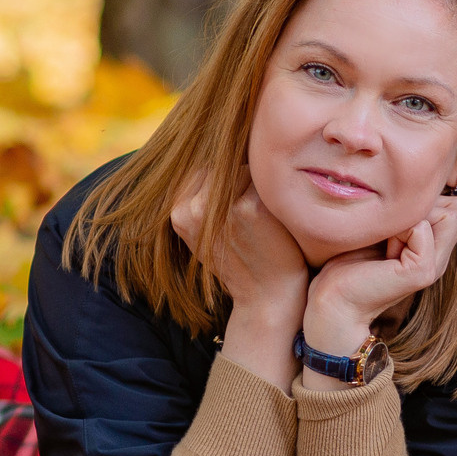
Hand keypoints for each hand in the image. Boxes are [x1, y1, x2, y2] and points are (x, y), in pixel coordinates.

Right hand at [172, 177, 309, 325]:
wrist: (267, 297)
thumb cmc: (242, 262)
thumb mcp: (206, 235)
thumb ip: (202, 201)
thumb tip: (216, 158)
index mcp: (179, 212)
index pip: (204, 169)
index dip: (226, 182)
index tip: (239, 206)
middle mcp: (194, 208)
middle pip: (223, 166)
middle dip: (243, 180)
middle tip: (255, 212)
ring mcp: (220, 207)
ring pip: (244, 168)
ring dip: (259, 184)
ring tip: (265, 215)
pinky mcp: (249, 207)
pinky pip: (266, 179)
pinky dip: (277, 193)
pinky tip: (277, 217)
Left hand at [303, 195, 456, 356]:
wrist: (333, 301)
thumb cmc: (349, 261)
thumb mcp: (385, 228)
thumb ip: (408, 213)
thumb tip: (420, 187)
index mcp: (435, 249)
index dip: (427, 203)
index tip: (395, 225)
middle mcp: (440, 259)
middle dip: (422, 209)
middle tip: (393, 233)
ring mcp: (434, 267)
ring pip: (446, 214)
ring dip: (411, 219)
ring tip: (389, 242)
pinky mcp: (422, 272)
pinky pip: (421, 227)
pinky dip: (399, 231)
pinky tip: (384, 251)